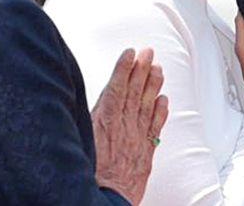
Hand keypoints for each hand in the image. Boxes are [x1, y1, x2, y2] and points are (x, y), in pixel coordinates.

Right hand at [92, 48, 168, 204]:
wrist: (105, 200)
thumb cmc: (88, 175)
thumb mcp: (79, 141)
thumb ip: (87, 122)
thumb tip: (88, 105)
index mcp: (103, 122)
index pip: (116, 88)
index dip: (124, 69)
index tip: (130, 53)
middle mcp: (123, 126)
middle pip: (134, 91)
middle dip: (141, 69)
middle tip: (149, 52)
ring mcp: (136, 137)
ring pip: (146, 104)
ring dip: (153, 85)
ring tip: (158, 68)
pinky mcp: (145, 151)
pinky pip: (156, 126)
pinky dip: (160, 111)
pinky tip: (164, 99)